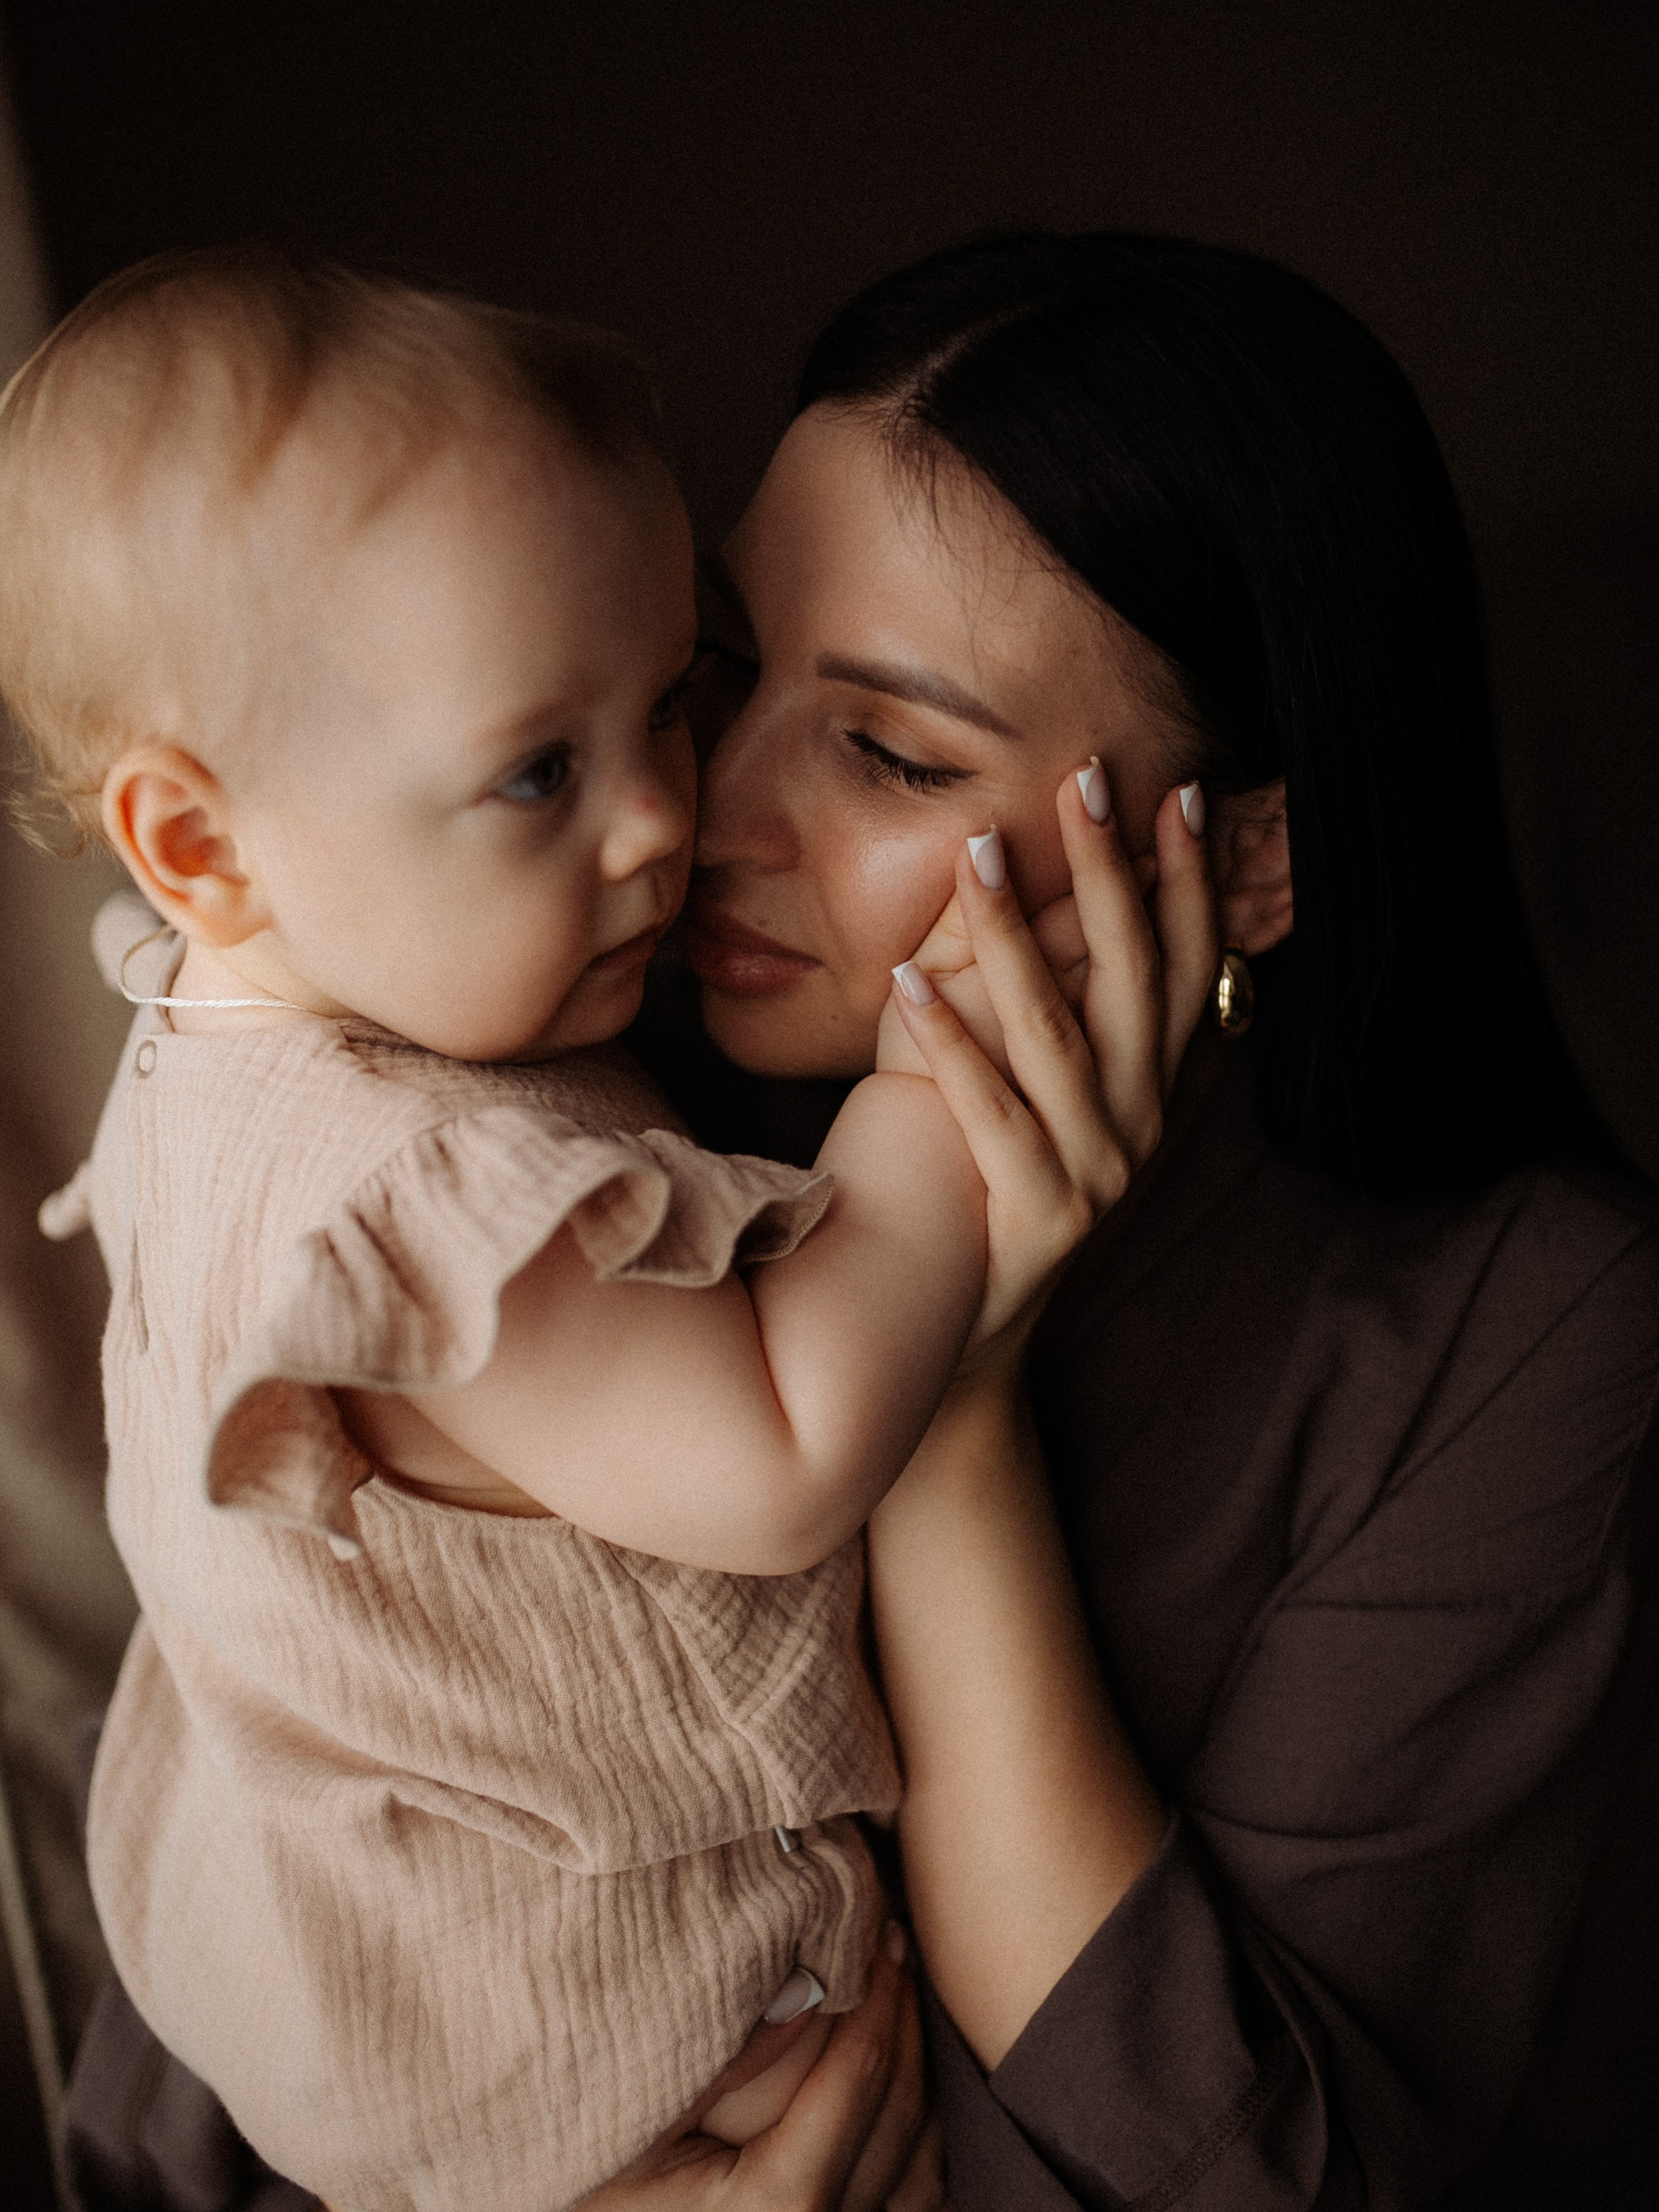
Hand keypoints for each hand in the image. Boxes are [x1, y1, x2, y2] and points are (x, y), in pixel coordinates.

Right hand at [575, 1939, 943, 2211]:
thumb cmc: (593, 2175)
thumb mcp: (634, 2109)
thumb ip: (724, 2051)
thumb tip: (811, 1984)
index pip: (855, 2086)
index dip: (875, 2001)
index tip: (876, 1932)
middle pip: (899, 2119)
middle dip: (902, 2021)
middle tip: (890, 1943)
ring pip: (919, 2162)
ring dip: (917, 2073)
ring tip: (897, 1996)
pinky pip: (909, 2197)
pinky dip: (913, 2132)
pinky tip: (893, 2072)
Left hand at [884, 766, 1217, 1358]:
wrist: (968, 1330)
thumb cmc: (995, 1189)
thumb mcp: (1050, 1100)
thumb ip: (1067, 1020)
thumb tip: (1061, 909)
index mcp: (1153, 1087)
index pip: (1189, 966)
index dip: (1190, 881)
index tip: (1177, 794)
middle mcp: (1141, 1122)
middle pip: (1135, 978)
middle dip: (1113, 874)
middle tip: (1084, 781)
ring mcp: (1098, 1171)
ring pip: (1060, 1035)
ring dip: (1019, 937)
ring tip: (979, 853)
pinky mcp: (1041, 1214)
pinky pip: (992, 1114)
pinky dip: (950, 1044)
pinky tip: (906, 982)